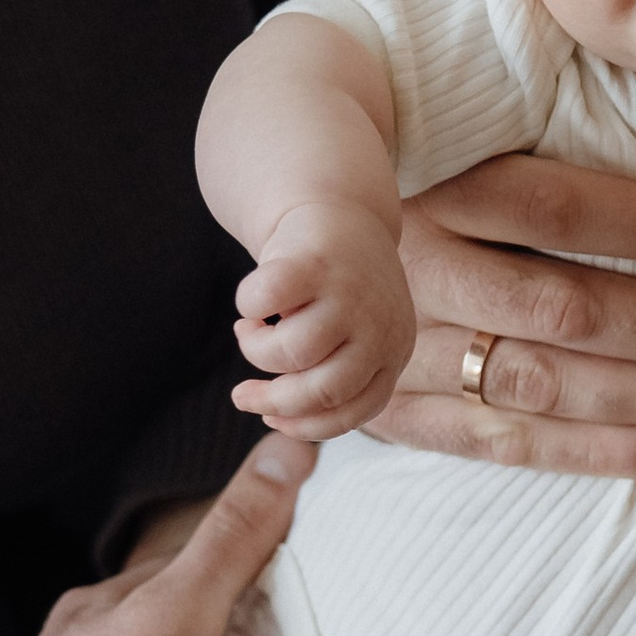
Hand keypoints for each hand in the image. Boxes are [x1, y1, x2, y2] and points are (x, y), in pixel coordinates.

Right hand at [232, 199, 415, 437]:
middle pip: (323, 391)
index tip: (272, 420)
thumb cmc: (337, 288)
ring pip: (291, 352)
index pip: (357, 410)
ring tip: (250, 332)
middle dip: (272, 402)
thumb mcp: (352, 336)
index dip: (307, 426)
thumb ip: (331, 376)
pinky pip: (264, 303)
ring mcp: (349, 292)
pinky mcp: (314, 260)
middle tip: (242, 396)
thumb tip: (279, 415)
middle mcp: (380, 324)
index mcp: (393, 350)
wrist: (338, 210)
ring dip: (256, 351)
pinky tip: (251, 304)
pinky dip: (247, 308)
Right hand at [375, 154, 635, 478]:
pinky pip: (503, 442)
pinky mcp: (392, 410)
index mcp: (433, 184)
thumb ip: (543, 122)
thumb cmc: (412, 173)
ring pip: (543, 381)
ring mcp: (399, 348)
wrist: (293, 244)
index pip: (560, 207)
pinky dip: (593, 452)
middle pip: (566, 307)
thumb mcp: (458, 132)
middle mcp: (414, 269)